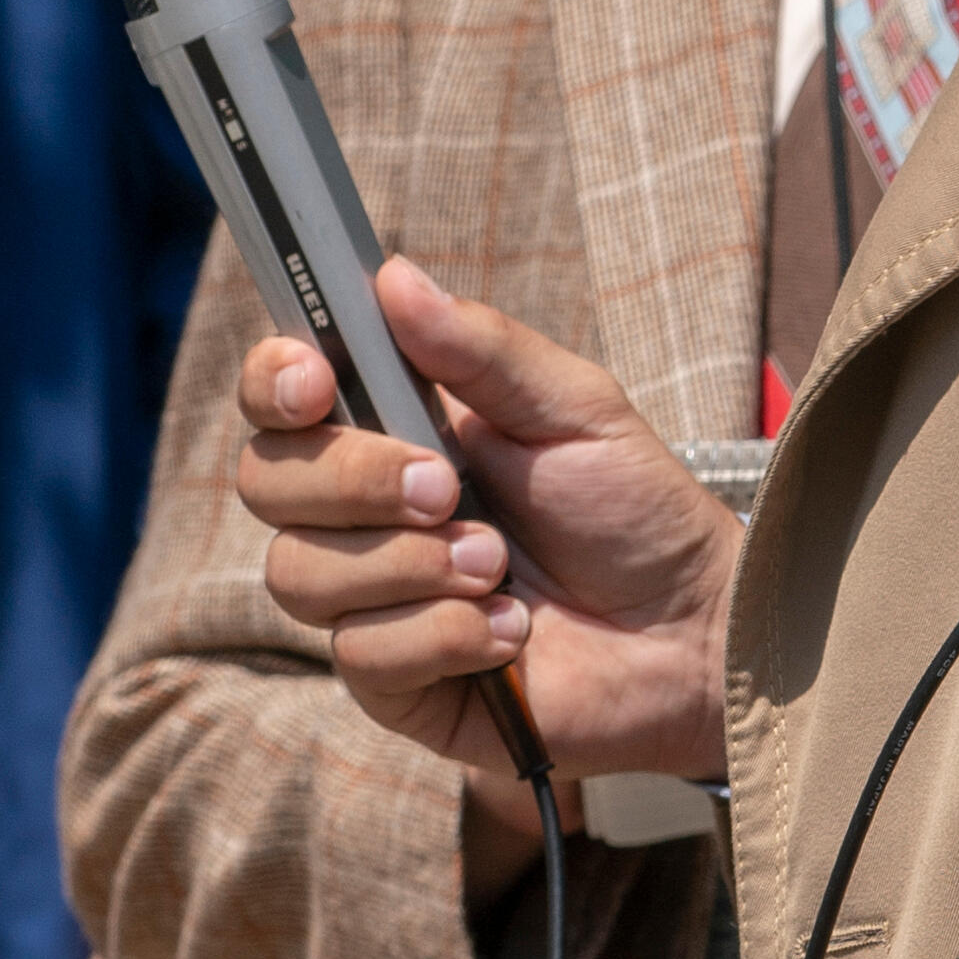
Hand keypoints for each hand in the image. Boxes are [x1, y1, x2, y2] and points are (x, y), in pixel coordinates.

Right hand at [241, 259, 732, 806]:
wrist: (692, 630)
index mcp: (388, 431)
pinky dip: (445, 635)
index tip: (315, 381)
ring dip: (410, 567)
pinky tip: (508, 634)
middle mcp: (358, 515)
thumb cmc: (632, 508)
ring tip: (498, 568)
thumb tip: (392, 276)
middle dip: (354, 480)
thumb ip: (482, 347)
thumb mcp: (573, 407)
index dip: (271, 382)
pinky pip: (361, 654)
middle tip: (450, 489)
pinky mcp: (393, 682)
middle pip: (265, 483)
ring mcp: (368, 601)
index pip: (277, 399)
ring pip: (300, 574)